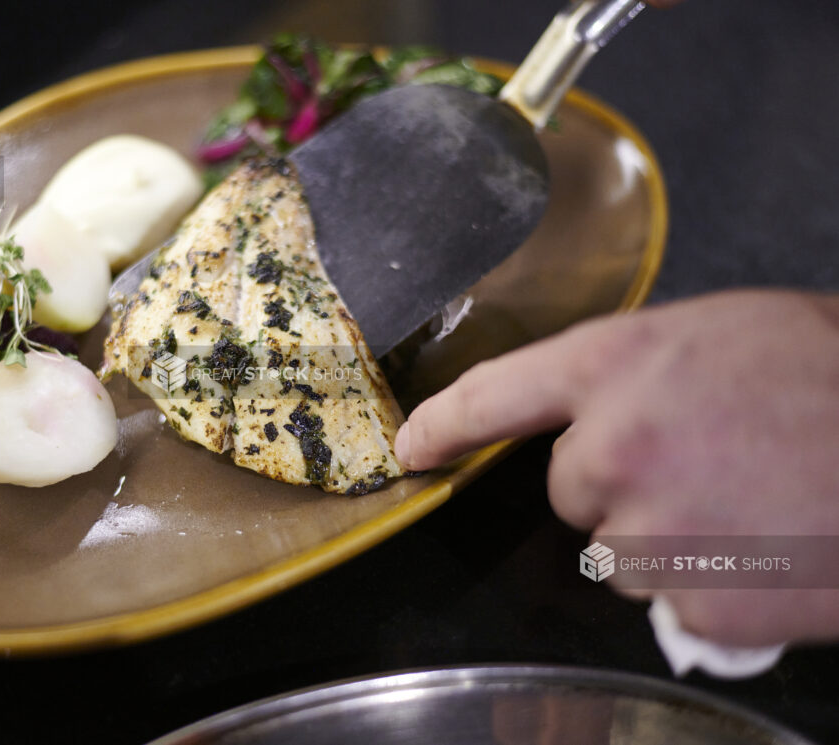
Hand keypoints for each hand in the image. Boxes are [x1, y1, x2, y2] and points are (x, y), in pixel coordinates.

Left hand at [394, 290, 838, 645]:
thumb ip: (636, 374)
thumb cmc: (831, 374)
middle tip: (705, 463)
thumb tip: (591, 411)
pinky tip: (765, 546)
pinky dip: (710, 583)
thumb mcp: (722, 335)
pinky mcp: (697, 601)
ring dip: (666, 537)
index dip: (444, 424)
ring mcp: (653, 530)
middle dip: (618, 482)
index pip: (494, 394)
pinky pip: (672, 598)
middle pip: (568, 488)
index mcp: (618, 366)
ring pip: (618, 551)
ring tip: (747, 503)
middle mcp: (616, 447)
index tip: (413, 446)